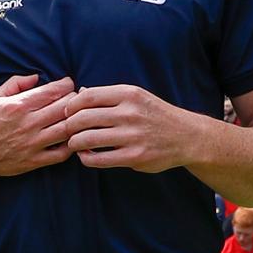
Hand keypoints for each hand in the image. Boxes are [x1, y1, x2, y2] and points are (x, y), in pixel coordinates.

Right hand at [0, 74, 75, 177]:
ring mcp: (32, 144)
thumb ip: (15, 83)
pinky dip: (71, 144)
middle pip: (66, 108)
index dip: (66, 84)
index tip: (68, 83)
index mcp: (18, 106)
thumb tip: (36, 76)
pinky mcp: (34, 161)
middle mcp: (27, 124)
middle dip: (75, 99)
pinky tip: (68, 137)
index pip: (53, 91)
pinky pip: (62, 154)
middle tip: (75, 98)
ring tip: (75, 116)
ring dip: (76, 121)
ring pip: (67, 129)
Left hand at [62, 85, 201, 171]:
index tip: (67, 112)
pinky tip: (85, 156)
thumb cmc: (155, 114)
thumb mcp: (135, 96)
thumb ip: (107, 96)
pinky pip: (100, 159)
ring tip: (74, 143)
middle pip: (83, 118)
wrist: (187, 136)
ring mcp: (133, 136)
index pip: (88, 97)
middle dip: (69, 125)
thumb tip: (79, 93)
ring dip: (74, 143)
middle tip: (66, 130)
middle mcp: (130, 113)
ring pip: (88, 139)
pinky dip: (86, 159)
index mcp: (128, 94)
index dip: (71, 106)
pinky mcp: (135, 157)